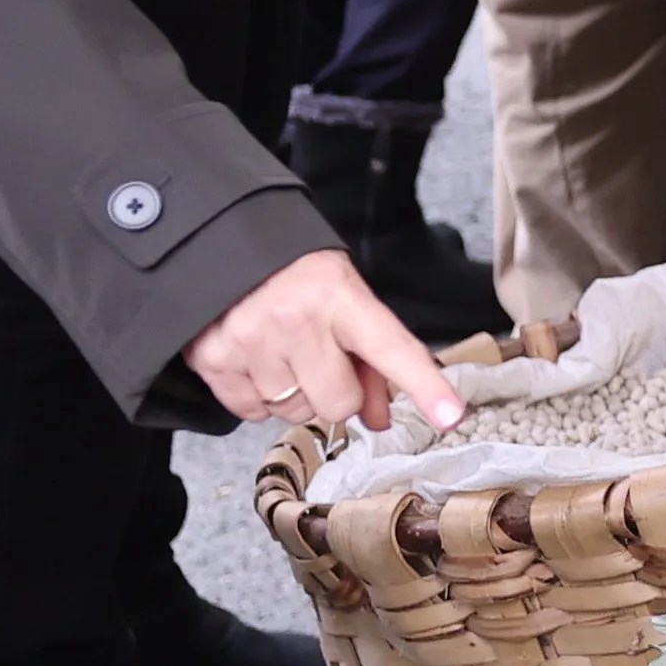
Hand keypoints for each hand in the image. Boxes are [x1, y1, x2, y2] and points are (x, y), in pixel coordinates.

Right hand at [191, 250, 466, 435]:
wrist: (222, 245)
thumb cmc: (296, 276)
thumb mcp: (343, 299)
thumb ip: (370, 360)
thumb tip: (379, 420)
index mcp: (340, 295)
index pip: (392, 347)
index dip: (425, 385)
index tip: (452, 414)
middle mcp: (295, 318)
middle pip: (339, 404)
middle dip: (337, 393)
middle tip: (323, 362)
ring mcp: (250, 340)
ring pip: (293, 412)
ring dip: (295, 394)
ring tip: (284, 354)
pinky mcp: (212, 359)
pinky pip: (251, 413)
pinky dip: (258, 398)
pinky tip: (256, 361)